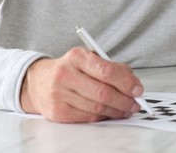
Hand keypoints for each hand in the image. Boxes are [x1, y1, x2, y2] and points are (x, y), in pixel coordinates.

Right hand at [19, 47, 144, 122]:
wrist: (38, 82)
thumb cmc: (69, 69)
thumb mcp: (87, 59)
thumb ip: (110, 66)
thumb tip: (132, 82)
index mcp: (76, 57)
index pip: (106, 70)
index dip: (125, 82)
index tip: (137, 89)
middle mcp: (66, 74)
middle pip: (103, 93)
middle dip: (124, 100)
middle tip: (135, 104)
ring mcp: (60, 94)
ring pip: (97, 108)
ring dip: (116, 111)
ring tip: (126, 109)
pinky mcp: (58, 112)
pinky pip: (88, 118)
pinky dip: (103, 117)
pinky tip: (109, 113)